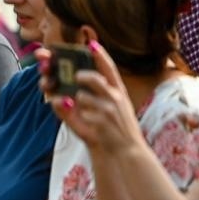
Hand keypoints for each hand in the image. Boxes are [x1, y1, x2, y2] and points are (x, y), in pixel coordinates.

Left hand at [48, 41, 147, 155]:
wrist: (126, 155)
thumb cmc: (117, 133)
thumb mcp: (114, 111)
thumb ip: (98, 98)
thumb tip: (75, 90)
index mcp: (120, 93)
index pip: (110, 69)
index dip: (100, 56)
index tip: (91, 44)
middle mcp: (116, 99)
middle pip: (94, 79)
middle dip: (80, 76)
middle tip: (74, 77)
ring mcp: (108, 111)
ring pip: (82, 97)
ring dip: (75, 102)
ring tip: (76, 108)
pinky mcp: (100, 124)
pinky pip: (78, 115)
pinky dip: (72, 116)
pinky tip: (77, 121)